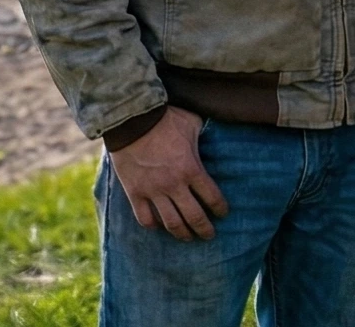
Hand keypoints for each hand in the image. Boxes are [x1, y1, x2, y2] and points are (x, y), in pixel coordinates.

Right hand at [107, 107, 226, 240]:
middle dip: (205, 230)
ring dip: (182, 234)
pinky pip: (145, 218)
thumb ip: (203, 133)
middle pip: (194, 217)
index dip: (221, 209)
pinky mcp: (135, 192)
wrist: (131, 118)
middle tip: (209, 235)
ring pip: (171, 223)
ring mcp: (153, 191)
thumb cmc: (164, 118)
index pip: (213, 198)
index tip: (223, 214)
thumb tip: (212, 133)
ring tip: (187, 237)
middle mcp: (174, 185)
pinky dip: (153, 225)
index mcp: (192, 169)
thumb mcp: (192, 122)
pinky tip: (158, 225)